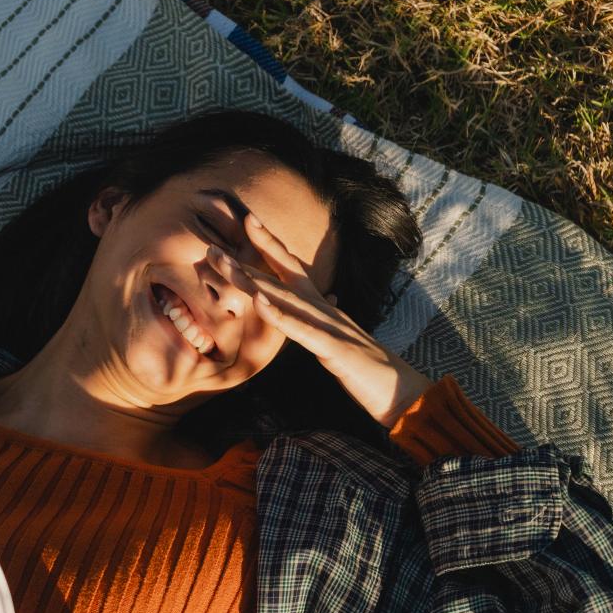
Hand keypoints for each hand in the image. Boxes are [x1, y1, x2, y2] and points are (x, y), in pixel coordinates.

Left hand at [210, 215, 432, 428]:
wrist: (400, 390)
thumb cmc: (365, 368)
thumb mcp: (335, 339)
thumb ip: (321, 321)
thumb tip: (319, 301)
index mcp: (323, 307)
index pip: (292, 270)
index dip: (270, 245)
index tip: (245, 222)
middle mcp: (325, 308)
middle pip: (281, 279)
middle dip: (247, 261)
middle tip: (211, 248)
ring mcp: (330, 326)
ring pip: (287, 298)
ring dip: (255, 282)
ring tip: (227, 267)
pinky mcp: (334, 349)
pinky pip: (303, 330)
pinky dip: (280, 315)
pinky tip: (259, 302)